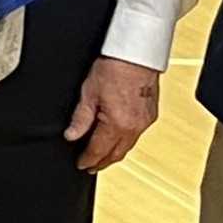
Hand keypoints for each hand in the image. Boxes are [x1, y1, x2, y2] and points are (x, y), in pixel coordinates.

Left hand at [64, 57, 159, 171]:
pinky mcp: (151, 115)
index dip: (88, 160)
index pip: (99, 150)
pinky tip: (118, 140)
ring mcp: (145, 122)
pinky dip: (125, 142)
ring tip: (103, 158)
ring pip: (128, 146)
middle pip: (116, 153)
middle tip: (90, 167)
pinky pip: (137, 136)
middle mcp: (134, 126)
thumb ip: (80, 118)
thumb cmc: (115, 67)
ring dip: (115, 154)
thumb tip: (71, 135)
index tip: (81, 165)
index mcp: (117, 124)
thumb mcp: (88, 93)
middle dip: (102, 162)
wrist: (137, 55)